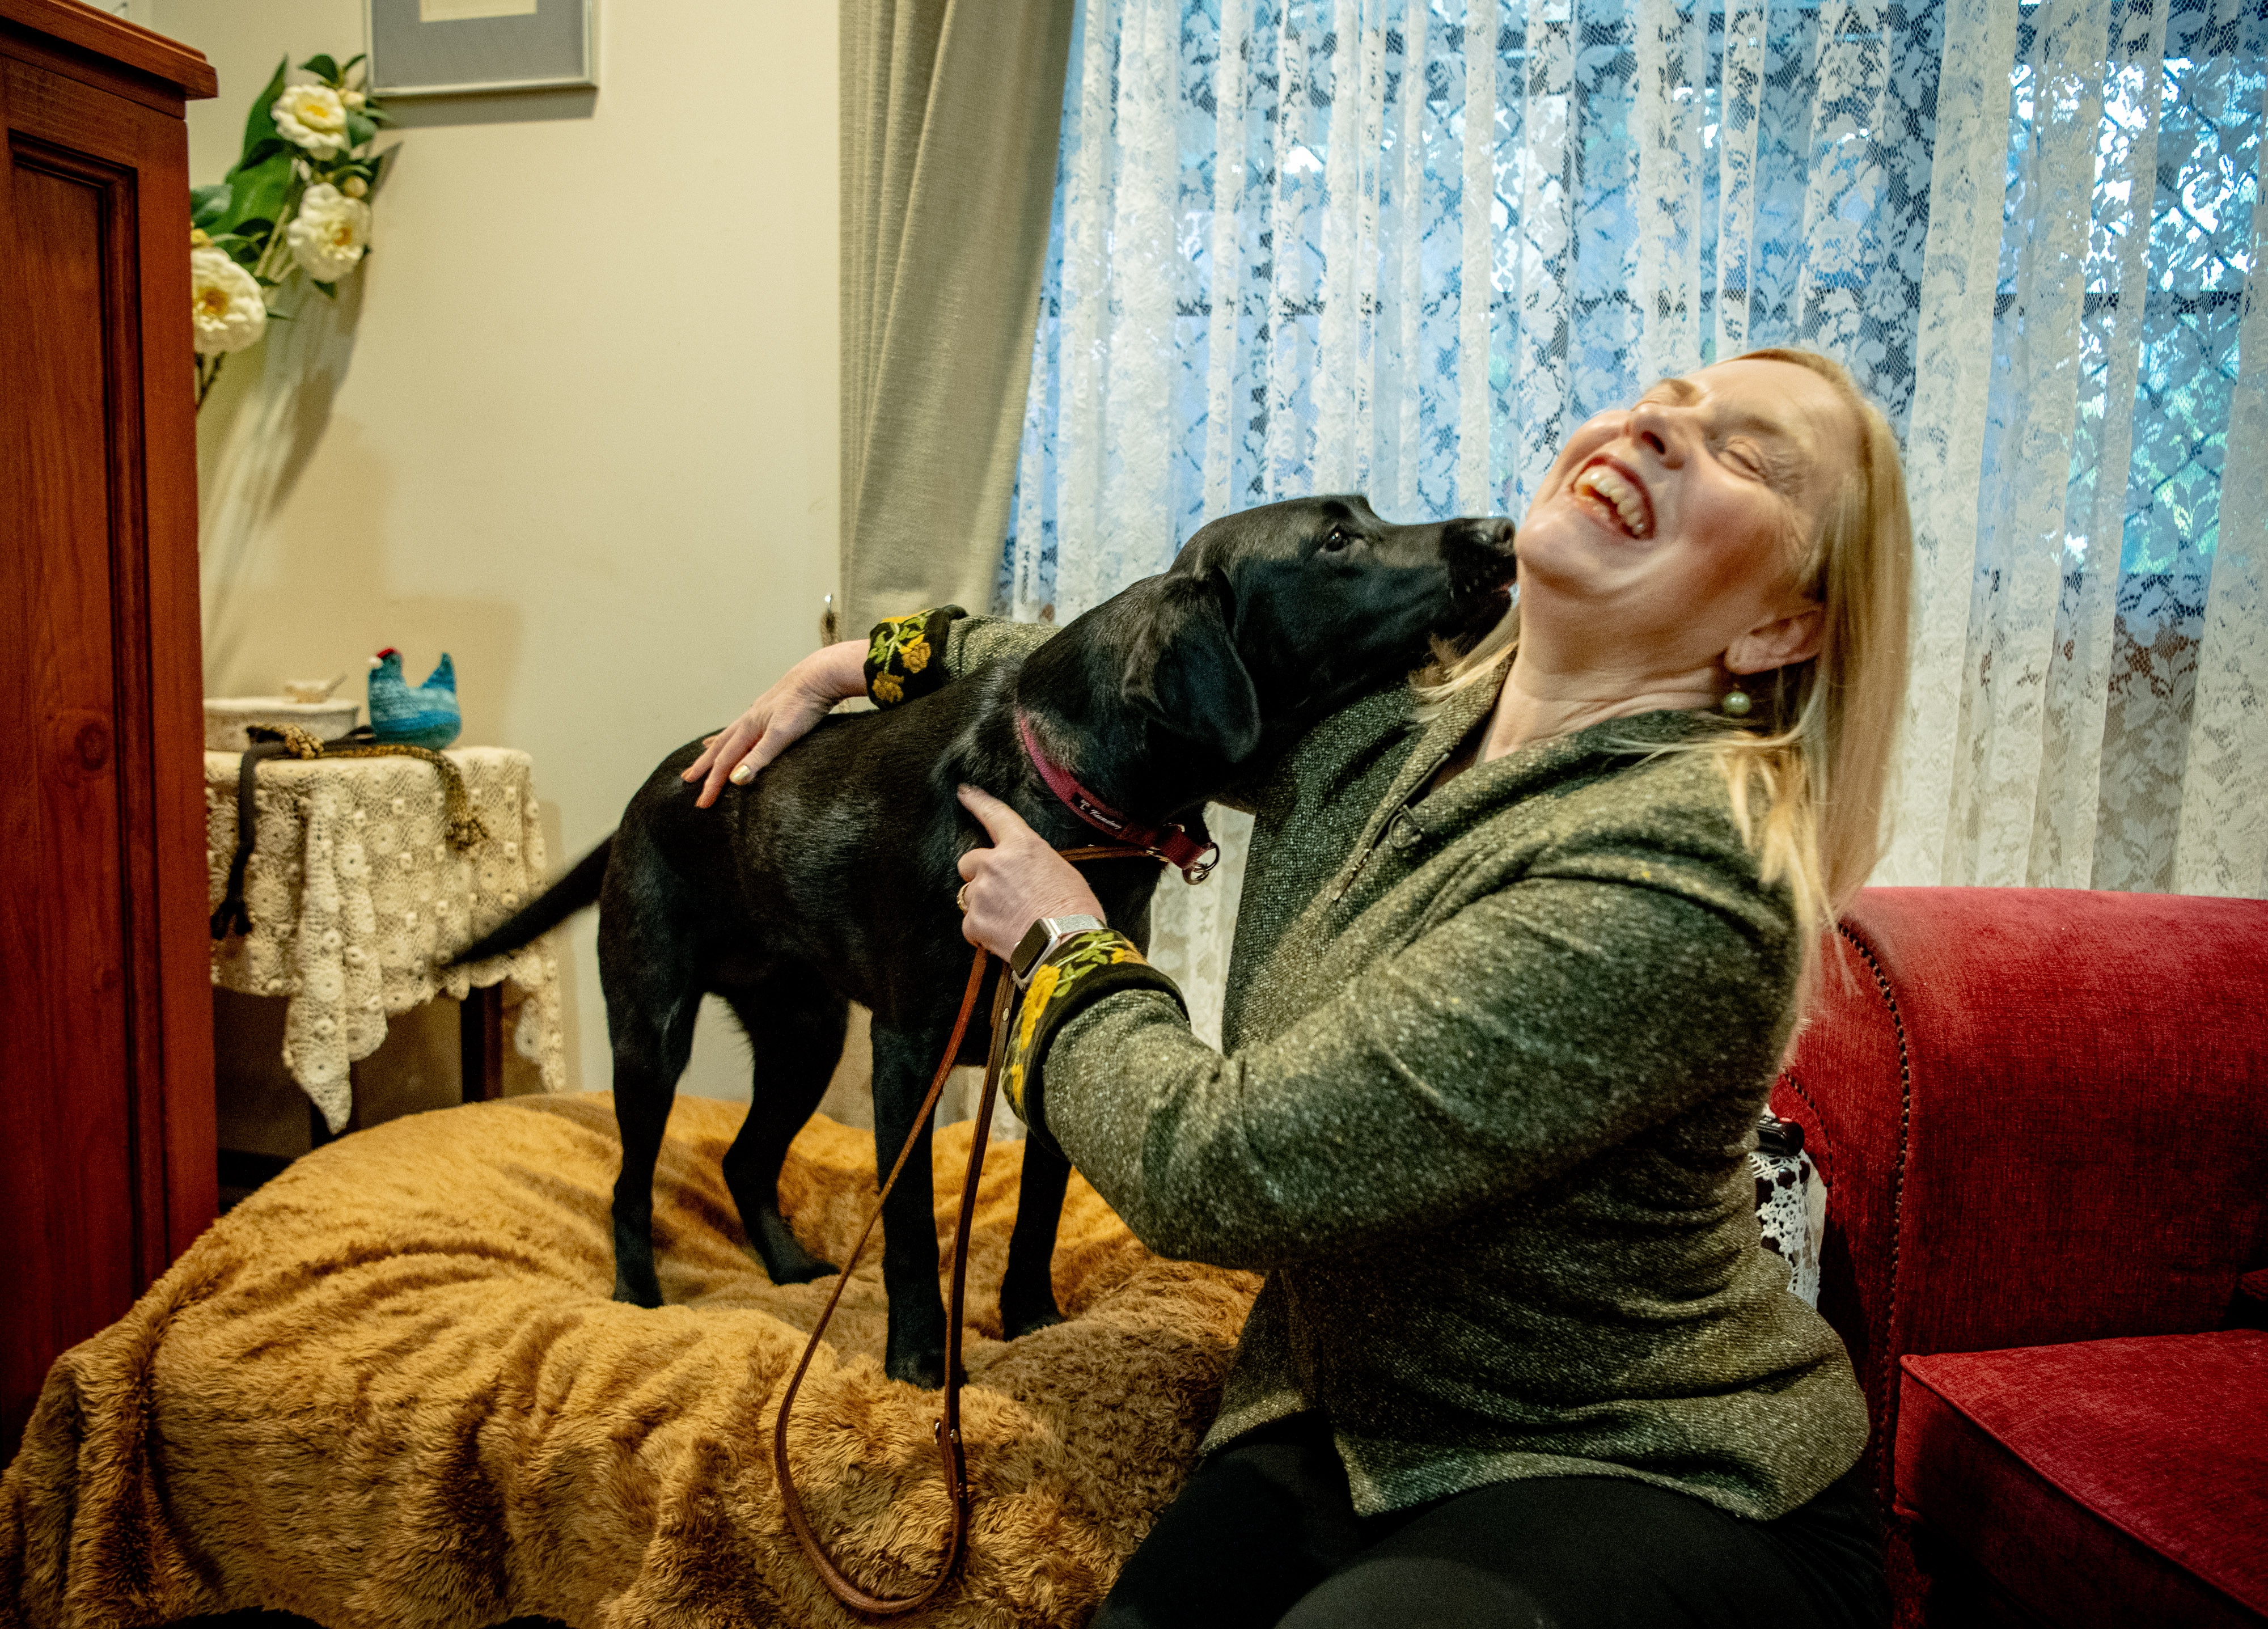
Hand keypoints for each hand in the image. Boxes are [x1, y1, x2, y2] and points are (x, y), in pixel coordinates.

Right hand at [683, 639, 867, 807]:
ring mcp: (762, 713)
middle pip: (721, 746)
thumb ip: (759, 756)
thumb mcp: (782, 734)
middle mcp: (750, 719)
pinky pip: (748, 727)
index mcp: (748, 727)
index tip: (703, 804)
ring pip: (732, 734)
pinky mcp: (775, 709)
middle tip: (687, 778)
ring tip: (705, 751)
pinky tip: (744, 731)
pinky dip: (739, 735)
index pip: (725, 762)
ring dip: (717, 747)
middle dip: (704, 765)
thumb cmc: (804, 703)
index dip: (713, 784)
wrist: (822, 675)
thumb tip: (734, 779)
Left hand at [956, 785, 1104, 959]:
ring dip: (982, 905)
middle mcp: (996, 864)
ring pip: (969, 895)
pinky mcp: (974, 922)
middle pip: (969, 862)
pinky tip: (1002, 938)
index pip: (995, 815)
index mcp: (1022, 846)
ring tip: (1009, 920)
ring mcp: (982, 893)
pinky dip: (981, 932)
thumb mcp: (1063, 874)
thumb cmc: (1075, 911)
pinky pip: (970, 925)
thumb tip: (1026, 876)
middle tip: (999, 891)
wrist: (1068, 944)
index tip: (964, 793)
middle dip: (979, 874)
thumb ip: (1035, 866)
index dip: (977, 802)